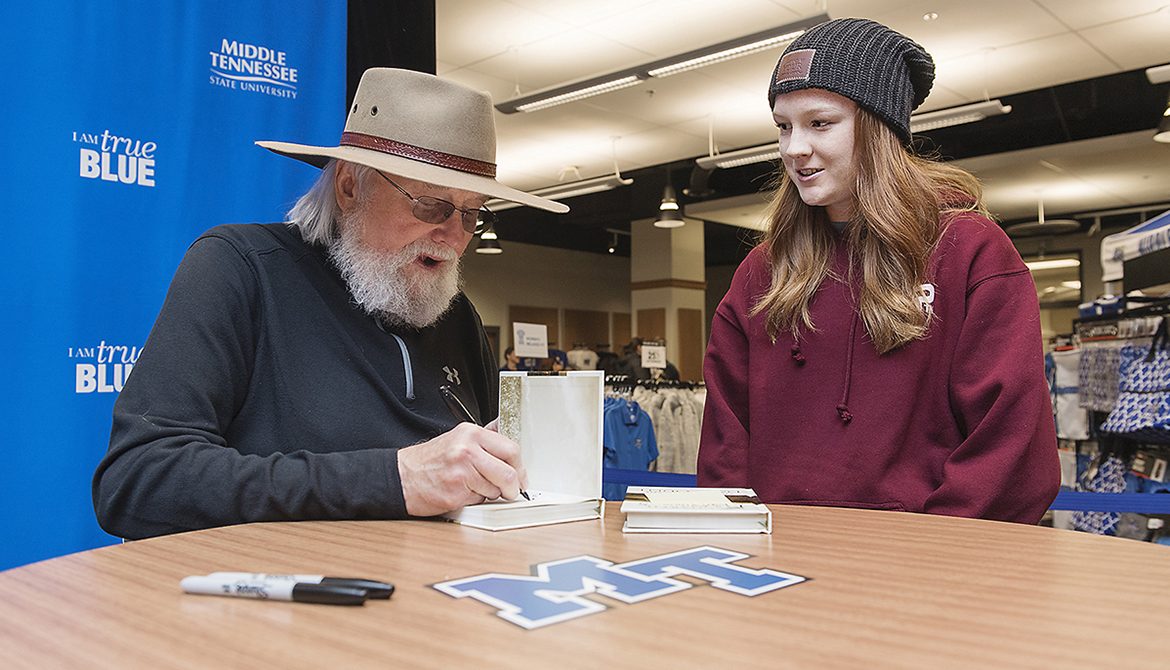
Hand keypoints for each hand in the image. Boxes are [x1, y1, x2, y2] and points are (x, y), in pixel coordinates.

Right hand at [397, 423, 527, 516]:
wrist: (401, 477)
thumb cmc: (429, 461)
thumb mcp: (458, 440)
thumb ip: (484, 441)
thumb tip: (508, 440)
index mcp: (470, 433)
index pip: (511, 448)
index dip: (520, 466)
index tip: (521, 475)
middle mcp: (467, 449)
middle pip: (509, 471)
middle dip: (514, 485)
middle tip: (512, 490)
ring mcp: (462, 471)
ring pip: (496, 488)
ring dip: (491, 493)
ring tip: (473, 486)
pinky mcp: (456, 492)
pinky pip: (480, 500)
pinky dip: (476, 500)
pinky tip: (462, 492)